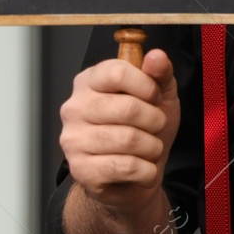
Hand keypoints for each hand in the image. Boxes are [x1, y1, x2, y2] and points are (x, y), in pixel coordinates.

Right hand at [60, 48, 180, 212]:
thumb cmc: (143, 130)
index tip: (154, 98)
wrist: (134, 176)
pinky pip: (125, 166)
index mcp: (89, 81)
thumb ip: (159, 73)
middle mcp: (75, 108)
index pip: (117, 72)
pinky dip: (146, 170)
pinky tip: (143, 168)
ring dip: (152, 147)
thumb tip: (156, 56)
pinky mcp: (81, 169)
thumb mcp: (159, 96)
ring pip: (129, 139)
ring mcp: (73, 139)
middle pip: (127, 108)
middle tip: (156, 127)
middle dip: (155, 121)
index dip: (147, 86)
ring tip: (150, 149)